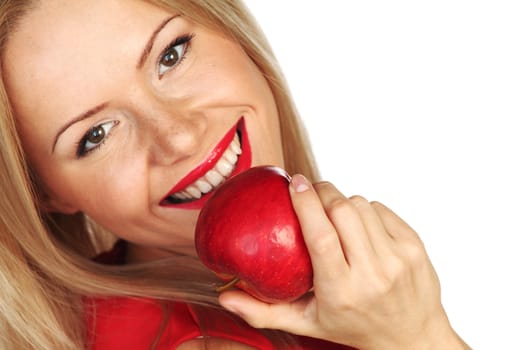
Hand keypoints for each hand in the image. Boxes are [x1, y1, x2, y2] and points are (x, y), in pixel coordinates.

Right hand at [219, 175, 468, 349]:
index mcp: (341, 290)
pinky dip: (366, 209)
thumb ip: (263, 311)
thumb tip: (224, 295)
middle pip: (343, 211)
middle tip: (311, 192)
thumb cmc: (353, 327)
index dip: (306, 203)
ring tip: (335, 215)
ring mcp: (398, 258)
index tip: (295, 182)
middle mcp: (373, 273)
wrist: (412, 337)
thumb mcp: (307, 324)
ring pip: (362, 205)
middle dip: (323, 193)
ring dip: (343, 202)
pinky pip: (381, 209)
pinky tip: (360, 226)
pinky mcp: (415, 246)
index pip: (321, 236)